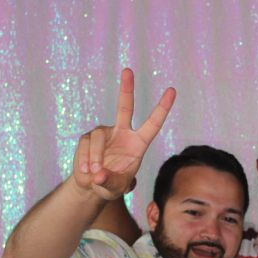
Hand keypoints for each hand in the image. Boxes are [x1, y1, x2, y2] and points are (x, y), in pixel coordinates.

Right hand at [73, 68, 175, 198]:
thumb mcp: (115, 188)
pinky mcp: (88, 137)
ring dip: (95, 158)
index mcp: (138, 144)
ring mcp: (105, 133)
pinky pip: (86, 145)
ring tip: (95, 174)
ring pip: (98, 138)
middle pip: (124, 107)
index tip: (172, 90)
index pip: (153, 124)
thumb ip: (110, 182)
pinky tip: (86, 172)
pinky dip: (85, 161)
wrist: (92, 186)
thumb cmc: (111, 185)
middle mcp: (122, 133)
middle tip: (128, 70)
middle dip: (126, 89)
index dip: (162, 108)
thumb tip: (99, 175)